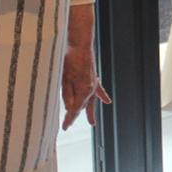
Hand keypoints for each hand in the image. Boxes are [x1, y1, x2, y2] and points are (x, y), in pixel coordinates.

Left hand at [62, 3, 111, 128]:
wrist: (80, 43)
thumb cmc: (70, 58)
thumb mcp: (64, 78)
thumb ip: (67, 94)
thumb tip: (69, 107)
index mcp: (82, 91)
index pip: (75, 110)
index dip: (69, 119)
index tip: (65, 128)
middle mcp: (90, 89)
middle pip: (82, 106)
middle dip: (76, 116)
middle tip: (69, 126)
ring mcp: (93, 83)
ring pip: (90, 101)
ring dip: (90, 111)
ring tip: (92, 123)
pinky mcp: (93, 77)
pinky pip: (99, 90)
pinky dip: (102, 96)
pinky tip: (107, 101)